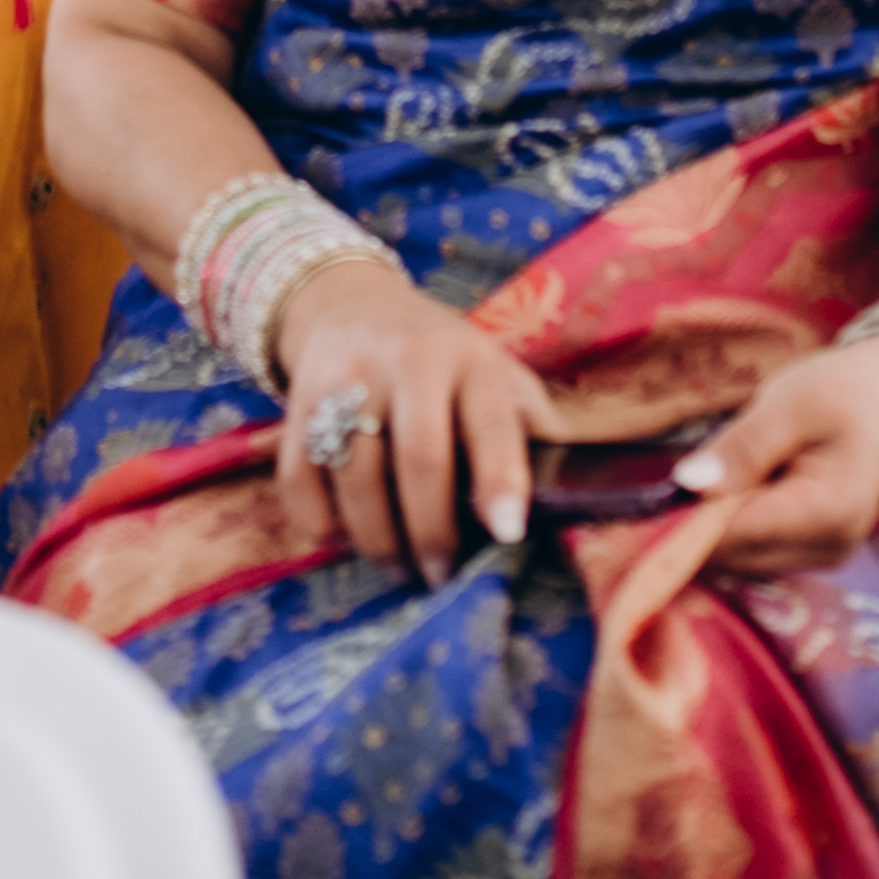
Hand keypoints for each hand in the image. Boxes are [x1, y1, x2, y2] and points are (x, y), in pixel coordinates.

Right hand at [270, 263, 561, 577]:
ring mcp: (347, 377)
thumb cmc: (443, 360)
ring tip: (398, 564)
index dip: (501, 478)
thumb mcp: (497, 375)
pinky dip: (320, 521)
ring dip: (377, 537)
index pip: (491, 421)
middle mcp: (408, 360)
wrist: (352, 304)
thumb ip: (531, 427)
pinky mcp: (298, 400)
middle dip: (432, 531)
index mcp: (472, 359)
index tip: (508, 533)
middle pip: (419, 458)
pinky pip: (300, 477)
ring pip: (355, 475)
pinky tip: (344, 537)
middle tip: (440, 574)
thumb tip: (580, 494)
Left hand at [669, 335, 878, 579]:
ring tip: (696, 482)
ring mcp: (824, 555)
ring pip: (740, 558)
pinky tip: (723, 493)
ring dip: (708, 528)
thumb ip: (742, 447)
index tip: (631, 511)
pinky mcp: (813, 550)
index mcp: (827, 514)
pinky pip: (755, 550)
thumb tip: (688, 485)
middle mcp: (829, 549)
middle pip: (735, 555)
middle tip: (653, 489)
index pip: (736, 535)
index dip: (681, 525)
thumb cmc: (843, 389)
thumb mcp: (789, 403)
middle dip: (690, 527)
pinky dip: (729, 527)